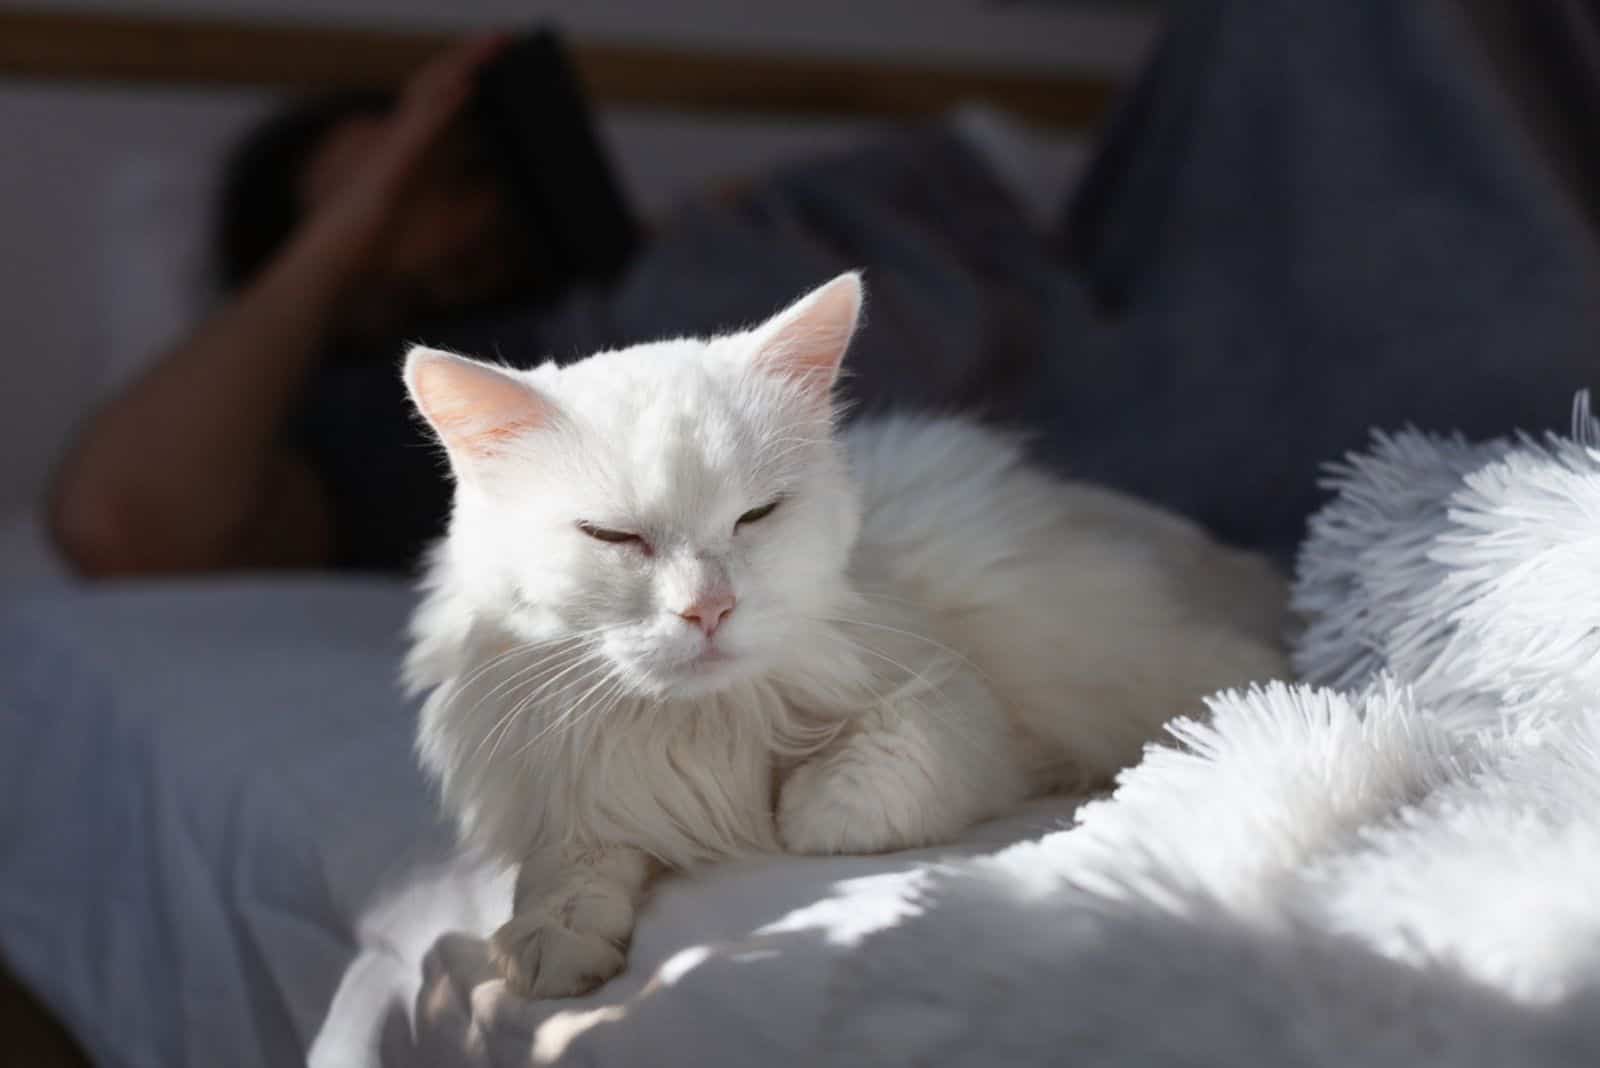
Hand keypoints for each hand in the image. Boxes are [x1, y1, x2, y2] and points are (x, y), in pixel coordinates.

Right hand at [299, 33, 508, 268]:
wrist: (354, 257)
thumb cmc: (398, 240)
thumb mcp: (457, 221)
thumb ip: (484, 202)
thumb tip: (517, 190)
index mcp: (428, 149)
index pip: (456, 103)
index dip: (479, 77)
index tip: (511, 58)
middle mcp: (414, 137)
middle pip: (445, 87)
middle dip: (473, 60)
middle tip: (507, 38)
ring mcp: (402, 143)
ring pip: (433, 94)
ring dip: (462, 66)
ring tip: (493, 44)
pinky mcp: (394, 157)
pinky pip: (422, 123)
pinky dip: (446, 102)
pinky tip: (469, 84)